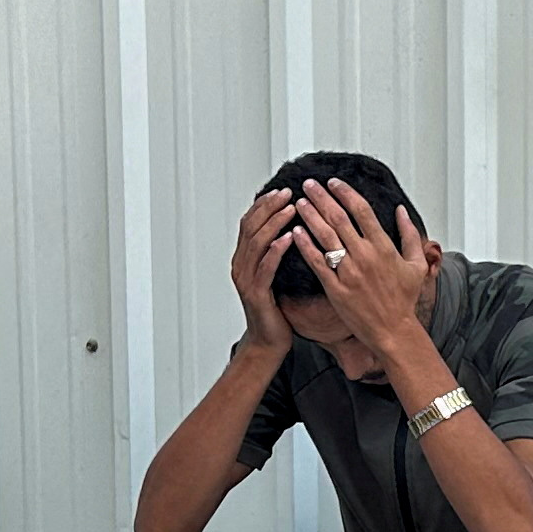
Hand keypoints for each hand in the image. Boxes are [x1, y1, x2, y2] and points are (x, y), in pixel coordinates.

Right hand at [231, 187, 299, 350]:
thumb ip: (275, 253)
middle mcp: (241, 266)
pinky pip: (265, 268)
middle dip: (269, 207)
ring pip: (256, 243)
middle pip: (251, 227)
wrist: (268, 342)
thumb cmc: (276, 310)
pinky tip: (289, 239)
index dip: (264, 204)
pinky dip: (276, 251)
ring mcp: (246, 280)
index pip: (250, 222)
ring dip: (274, 223)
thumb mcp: (274, 275)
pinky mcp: (257, 294)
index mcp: (244, 259)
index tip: (283, 190)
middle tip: (288, 193)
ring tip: (291, 209)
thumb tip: (291, 227)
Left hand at [291, 177, 437, 359]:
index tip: (333, 183)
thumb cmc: (404, 301)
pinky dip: (305, 245)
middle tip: (309, 184)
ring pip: (325, 237)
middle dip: (321, 198)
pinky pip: (317, 262)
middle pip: (339, 218)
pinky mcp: (336, 289)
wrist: (393, 331)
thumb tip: (401, 210)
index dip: (345, 193)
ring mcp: (349, 272)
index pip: (361, 210)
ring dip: (310, 216)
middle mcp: (365, 256)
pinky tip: (296, 232)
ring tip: (299, 203)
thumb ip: (410, 235)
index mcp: (383, 247)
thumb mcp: (417, 265)